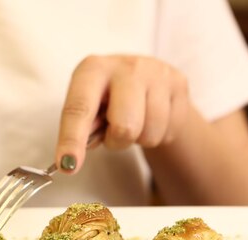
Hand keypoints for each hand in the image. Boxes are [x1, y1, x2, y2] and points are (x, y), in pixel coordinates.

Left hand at [56, 55, 189, 172]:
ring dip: (139, 139)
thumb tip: (71, 160)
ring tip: (135, 122)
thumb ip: (81, 130)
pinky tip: (152, 118)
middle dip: (117, 141)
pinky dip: (158, 134)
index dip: (72, 139)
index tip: (67, 165)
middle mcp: (125, 66)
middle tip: (114, 133)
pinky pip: (169, 130)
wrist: (146, 77)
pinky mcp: (179, 82)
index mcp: (92, 69)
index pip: (79, 109)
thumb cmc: (108, 99)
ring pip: (149, 133)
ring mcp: (156, 72)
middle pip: (124, 126)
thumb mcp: (89, 107)